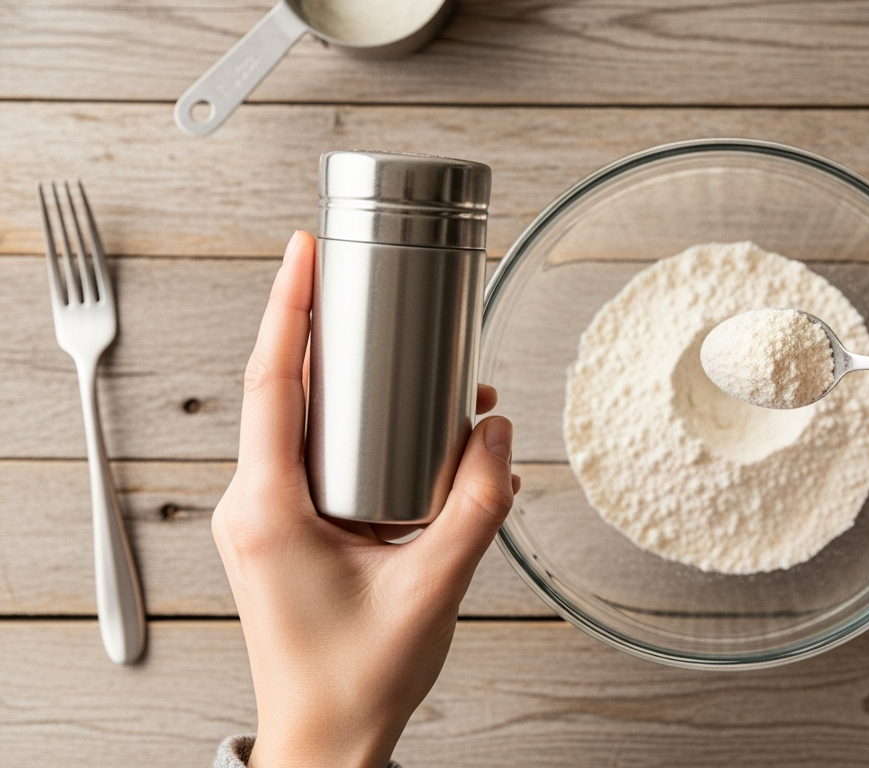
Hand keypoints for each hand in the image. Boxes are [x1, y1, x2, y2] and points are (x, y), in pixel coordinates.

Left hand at [212, 232, 518, 767]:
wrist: (327, 740)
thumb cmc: (358, 680)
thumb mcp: (435, 588)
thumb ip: (478, 505)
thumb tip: (496, 431)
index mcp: (269, 510)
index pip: (270, 381)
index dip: (287, 307)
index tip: (305, 250)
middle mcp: (253, 506)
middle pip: (283, 391)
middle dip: (329, 334)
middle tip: (369, 287)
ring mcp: (265, 519)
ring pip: (300, 425)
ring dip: (350, 388)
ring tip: (413, 369)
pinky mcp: (285, 532)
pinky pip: (312, 459)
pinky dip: (354, 431)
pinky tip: (408, 433)